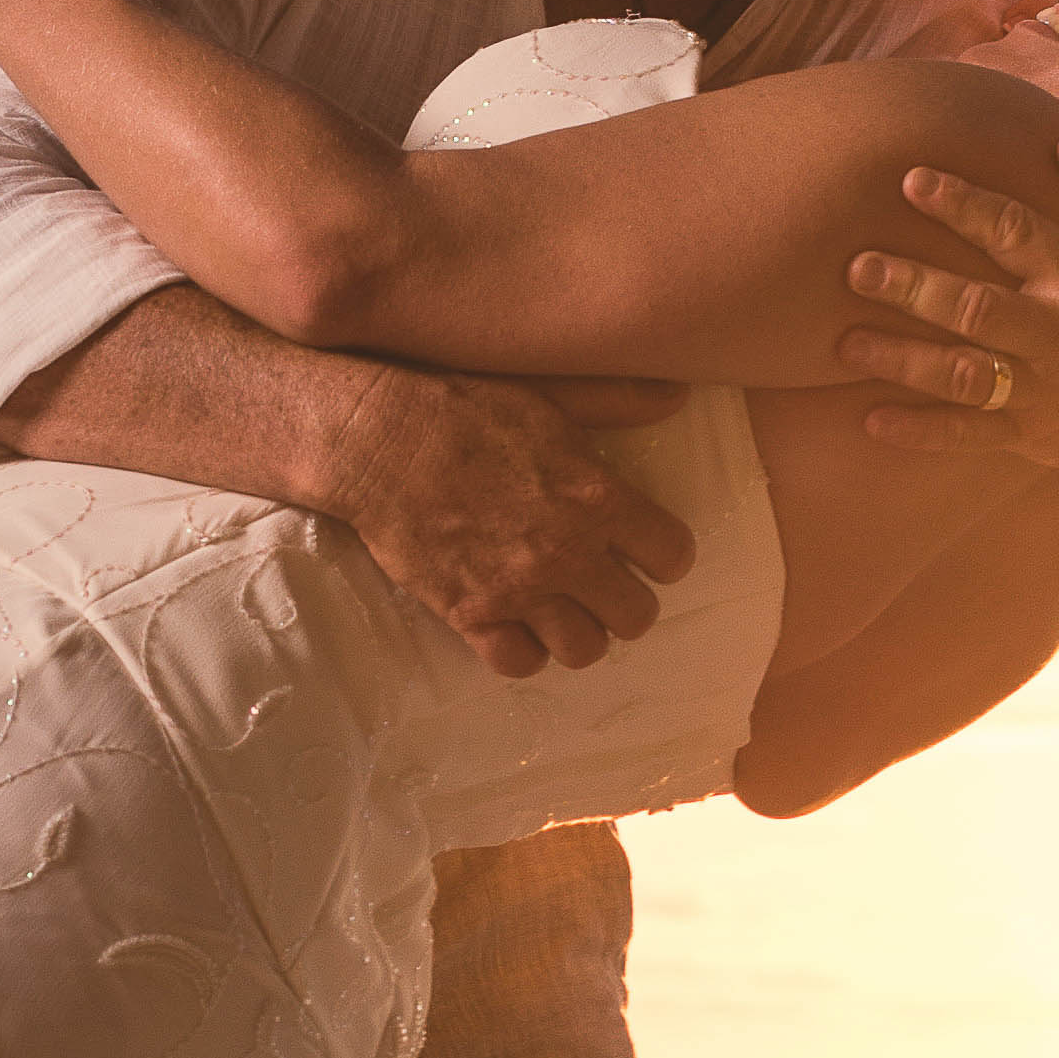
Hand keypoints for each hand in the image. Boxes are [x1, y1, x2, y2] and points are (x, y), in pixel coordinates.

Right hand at [321, 365, 693, 675]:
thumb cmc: (466, 409)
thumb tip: (677, 394)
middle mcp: (567, 553)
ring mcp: (519, 590)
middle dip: (626, 601)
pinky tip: (516, 624)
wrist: (381, 440)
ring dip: (579, 631)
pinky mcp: (470, 614)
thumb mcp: (553, 396)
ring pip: (585, 650)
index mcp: (598, 497)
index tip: (645, 550)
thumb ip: (619, 401)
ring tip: (563, 609)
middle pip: (637, 616)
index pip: (672, 555)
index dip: (663, 555)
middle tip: (604, 584)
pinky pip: (519, 664)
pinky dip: (523, 650)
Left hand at [837, 132, 1058, 484]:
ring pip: (963, 374)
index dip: (964, 205)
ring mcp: (1042, 390)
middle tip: (855, 265)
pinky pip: (967, 435)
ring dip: (902, 359)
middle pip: (977, 308)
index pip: (1018, 234)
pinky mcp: (1026, 434)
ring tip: (844, 341)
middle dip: (914, 287)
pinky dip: (919, 431)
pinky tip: (869, 419)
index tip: (911, 180)